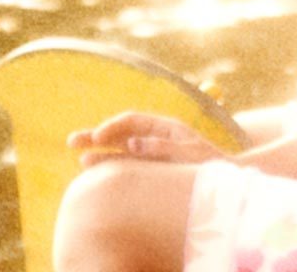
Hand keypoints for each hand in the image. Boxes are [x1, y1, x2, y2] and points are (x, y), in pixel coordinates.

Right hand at [67, 111, 226, 166]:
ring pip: (120, 150)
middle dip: (97, 135)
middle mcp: (156, 137)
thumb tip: (133, 143)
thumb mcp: (186, 152)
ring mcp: (153, 153)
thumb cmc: (208, 162)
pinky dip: (111, 167)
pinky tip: (96, 170)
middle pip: (121, 133)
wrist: (224, 176)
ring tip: (81, 157)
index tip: (98, 137)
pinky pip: (128, 165)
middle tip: (72, 140)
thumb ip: (160, 146)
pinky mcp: (152, 169)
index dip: (113, 127)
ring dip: (101, 153)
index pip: (132, 121)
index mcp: (165, 126)